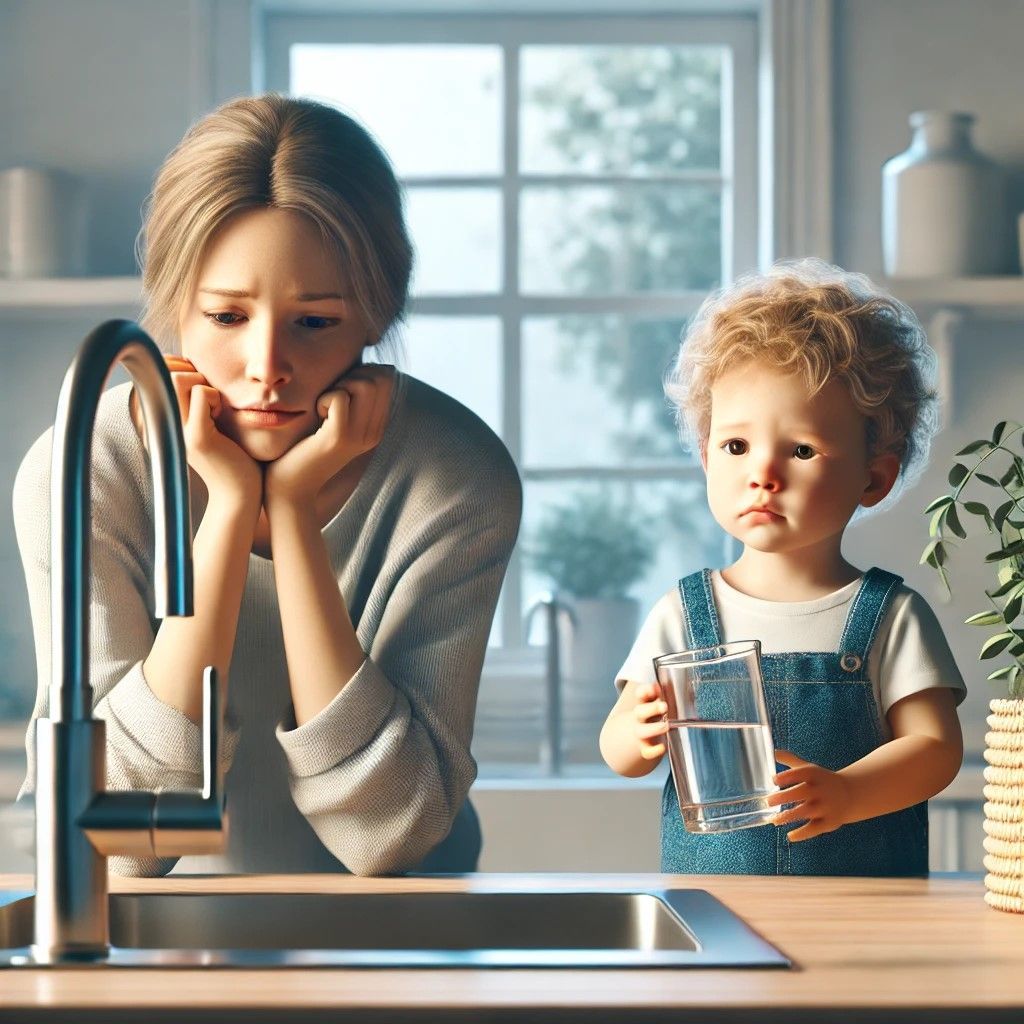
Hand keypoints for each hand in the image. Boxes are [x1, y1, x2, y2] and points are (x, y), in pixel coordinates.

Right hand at [131, 354, 260, 509]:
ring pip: (178, 380)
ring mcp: (177, 432)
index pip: (154, 373)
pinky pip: (202, 394)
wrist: (239, 492)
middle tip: (210, 394)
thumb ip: (192, 398)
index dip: (176, 366)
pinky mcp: (197, 438)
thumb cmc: (228, 453)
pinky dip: (216, 396)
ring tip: (215, 406)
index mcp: (161, 419)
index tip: (199, 385)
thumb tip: (187, 364)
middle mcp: (162, 425)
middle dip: (190, 371)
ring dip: (202, 383)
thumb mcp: (206, 421)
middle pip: (163, 372)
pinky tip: (222, 415)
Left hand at [264, 364, 393, 508]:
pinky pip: (339, 397)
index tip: (340, 389)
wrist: (290, 486)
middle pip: (379, 377)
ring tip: (324, 407)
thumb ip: (348, 393)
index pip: (387, 376)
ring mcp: (360, 436)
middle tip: (330, 398)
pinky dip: (323, 399)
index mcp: (376, 424)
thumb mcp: (332, 417)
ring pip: (363, 384)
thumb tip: (358, 360)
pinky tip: (316, 416)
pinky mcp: (339, 438)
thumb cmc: (304, 447)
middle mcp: (374, 431)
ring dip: (338, 386)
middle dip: (352, 375)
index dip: (362, 371)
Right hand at [632, 683, 669, 760]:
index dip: (646, 690)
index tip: (655, 688)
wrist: (632, 737)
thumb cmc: (651, 717)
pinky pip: (647, 752)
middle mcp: (640, 718)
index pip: (641, 694)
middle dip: (652, 708)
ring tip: (665, 726)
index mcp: (643, 704)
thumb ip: (663, 698)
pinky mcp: (645, 748)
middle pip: (640, 711)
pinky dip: (654, 751)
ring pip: (643, 731)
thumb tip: (677, 690)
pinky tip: (662, 747)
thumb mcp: (654, 705)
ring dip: (654, 728)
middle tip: (664, 706)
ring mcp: (641, 733)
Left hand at [766, 749, 851, 841]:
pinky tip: (790, 836)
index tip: (773, 780)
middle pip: (801, 793)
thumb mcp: (809, 768)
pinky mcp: (829, 822)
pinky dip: (802, 833)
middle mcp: (821, 790)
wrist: (851, 794)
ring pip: (806, 812)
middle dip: (784, 797)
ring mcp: (826, 807)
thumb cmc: (821, 781)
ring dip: (789, 816)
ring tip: (774, 820)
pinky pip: (815, 829)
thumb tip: (772, 752)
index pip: (801, 773)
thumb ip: (790, 760)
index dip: (787, 776)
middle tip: (767, 801)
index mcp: (815, 775)